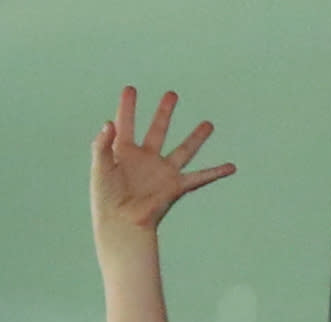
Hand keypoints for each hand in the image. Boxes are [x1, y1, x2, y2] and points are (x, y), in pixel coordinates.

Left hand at [91, 85, 235, 238]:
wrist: (120, 224)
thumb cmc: (106, 199)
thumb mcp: (100, 168)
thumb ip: (102, 145)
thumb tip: (108, 123)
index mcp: (124, 153)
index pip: (126, 124)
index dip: (128, 107)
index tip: (130, 89)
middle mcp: (146, 159)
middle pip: (158, 130)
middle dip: (164, 112)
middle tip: (172, 95)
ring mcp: (162, 172)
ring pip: (184, 150)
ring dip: (196, 137)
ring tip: (208, 124)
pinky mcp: (174, 187)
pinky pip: (199, 177)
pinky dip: (215, 173)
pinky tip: (230, 167)